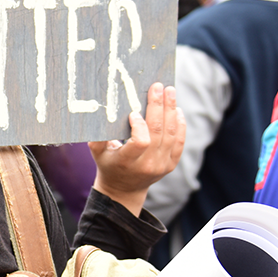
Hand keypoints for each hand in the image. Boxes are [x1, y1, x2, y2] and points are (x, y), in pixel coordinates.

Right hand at [89, 83, 184, 214]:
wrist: (124, 189)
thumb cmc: (108, 164)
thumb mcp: (97, 152)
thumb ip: (98, 135)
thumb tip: (102, 110)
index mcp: (127, 162)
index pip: (141, 142)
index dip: (140, 125)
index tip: (134, 112)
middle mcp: (147, 165)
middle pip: (158, 132)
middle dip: (158, 106)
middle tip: (158, 87)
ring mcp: (161, 165)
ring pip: (171, 134)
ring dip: (171, 110)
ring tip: (169, 92)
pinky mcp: (171, 164)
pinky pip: (179, 142)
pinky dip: (180, 124)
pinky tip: (176, 110)